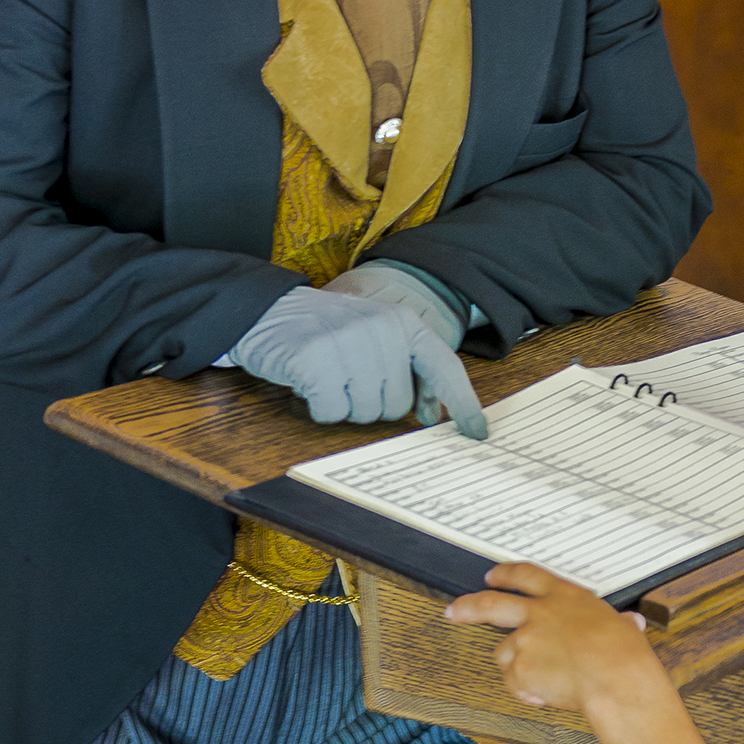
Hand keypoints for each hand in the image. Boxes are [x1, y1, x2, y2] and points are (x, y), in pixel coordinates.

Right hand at [231, 277, 486, 434]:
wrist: (265, 310)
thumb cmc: (325, 332)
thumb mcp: (372, 339)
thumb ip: (405, 369)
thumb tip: (430, 415)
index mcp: (402, 322)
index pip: (444, 367)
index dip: (463, 403)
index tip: (477, 432)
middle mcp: (381, 329)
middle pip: (396, 406)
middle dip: (371, 405)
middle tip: (347, 379)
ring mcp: (349, 344)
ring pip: (364, 413)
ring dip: (343, 406)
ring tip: (327, 376)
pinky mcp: (316, 361)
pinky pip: (331, 412)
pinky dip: (318, 407)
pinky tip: (309, 382)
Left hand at [446, 561, 653, 712]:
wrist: (615, 679)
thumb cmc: (624, 655)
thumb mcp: (622, 628)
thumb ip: (618, 624)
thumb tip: (631, 624)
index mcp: (564, 597)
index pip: (526, 576)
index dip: (505, 574)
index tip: (492, 576)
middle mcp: (539, 614)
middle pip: (491, 604)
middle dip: (468, 608)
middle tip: (454, 611)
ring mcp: (525, 641)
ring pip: (504, 653)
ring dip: (516, 666)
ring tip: (544, 679)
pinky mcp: (520, 669)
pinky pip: (515, 683)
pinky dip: (527, 692)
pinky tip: (548, 696)